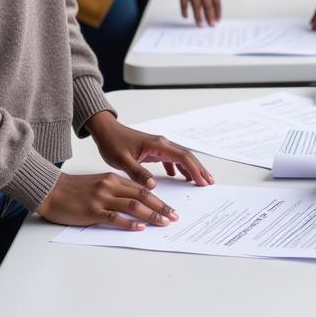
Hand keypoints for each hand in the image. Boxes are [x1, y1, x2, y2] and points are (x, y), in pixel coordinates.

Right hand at [37, 171, 179, 230]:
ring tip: (163, 222)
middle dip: (160, 207)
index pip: (141, 189)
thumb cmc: (74, 190)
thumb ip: (115, 190)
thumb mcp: (98, 184)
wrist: (51, 190)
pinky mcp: (92, 211)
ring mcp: (102, 198)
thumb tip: (133, 202)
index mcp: (113, 179)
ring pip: (132, 206)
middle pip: (141, 196)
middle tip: (174, 216)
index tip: (170, 208)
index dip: (158, 199)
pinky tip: (139, 227)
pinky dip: (129, 223)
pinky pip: (114, 217)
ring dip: (150, 215)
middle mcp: (110, 186)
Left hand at [93, 117, 214, 187]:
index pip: (182, 157)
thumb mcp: (123, 160)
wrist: (106, 131)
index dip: (194, 169)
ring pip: (180, 157)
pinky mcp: (154, 150)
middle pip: (186, 156)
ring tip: (199, 181)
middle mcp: (161, 144)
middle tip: (209, 182)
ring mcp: (158, 147)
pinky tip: (177, 176)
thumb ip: (138, 172)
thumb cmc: (113, 143)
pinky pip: (170, 159)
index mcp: (157, 145)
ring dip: (190, 168)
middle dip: (199, 169)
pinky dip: (178, 168)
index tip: (202, 182)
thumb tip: (153, 185)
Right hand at [169, 0, 221, 25]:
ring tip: (200, 25)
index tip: (218, 19)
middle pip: (208, 6)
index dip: (218, 12)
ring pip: (197, 7)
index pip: (217, 1)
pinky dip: (185, 11)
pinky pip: (184, 3)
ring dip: (199, 17)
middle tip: (211, 25)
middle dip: (210, 18)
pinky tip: (185, 16)